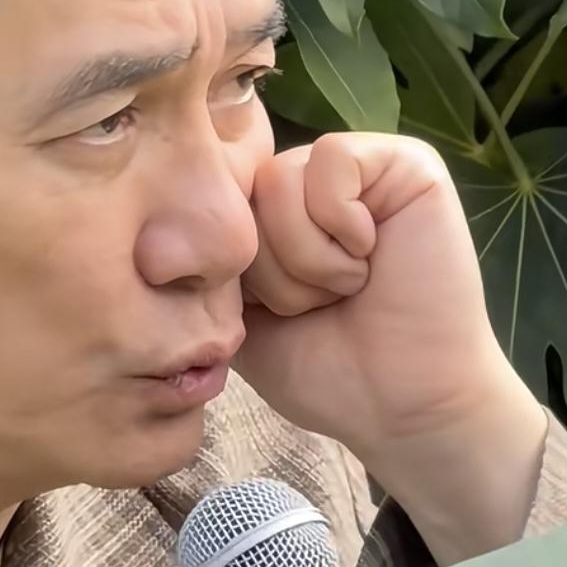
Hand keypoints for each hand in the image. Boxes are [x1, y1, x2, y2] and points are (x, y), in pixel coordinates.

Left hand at [235, 132, 547, 559]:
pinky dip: (339, 226)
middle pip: (241, 190)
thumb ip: (206, 266)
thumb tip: (161, 226)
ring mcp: (359, 170)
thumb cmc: (326, 369)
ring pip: (279, 177)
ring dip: (304, 257)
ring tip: (347, 287)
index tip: (266, 314)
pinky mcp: (405, 162)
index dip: (227, 266)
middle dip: (268, 269)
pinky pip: (331, 160)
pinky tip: (370, 260)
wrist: (401, 406)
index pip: (211, 204)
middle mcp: (312, 184)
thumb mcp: (236, 319)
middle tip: (317, 305)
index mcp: (273, 216)